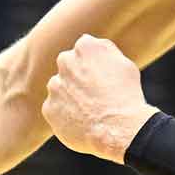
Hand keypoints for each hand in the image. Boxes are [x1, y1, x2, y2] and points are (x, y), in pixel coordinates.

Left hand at [43, 34, 157, 163]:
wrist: (118, 128)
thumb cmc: (126, 95)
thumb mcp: (124, 64)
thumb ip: (104, 50)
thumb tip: (94, 46)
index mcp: (85, 46)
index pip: (84, 48)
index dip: (94, 64)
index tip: (102, 77)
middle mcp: (65, 62)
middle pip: (68, 66)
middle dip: (77, 76)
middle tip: (94, 94)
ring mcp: (55, 85)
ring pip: (60, 88)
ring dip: (69, 95)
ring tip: (90, 110)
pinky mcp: (49, 108)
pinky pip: (55, 109)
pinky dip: (65, 115)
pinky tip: (82, 122)